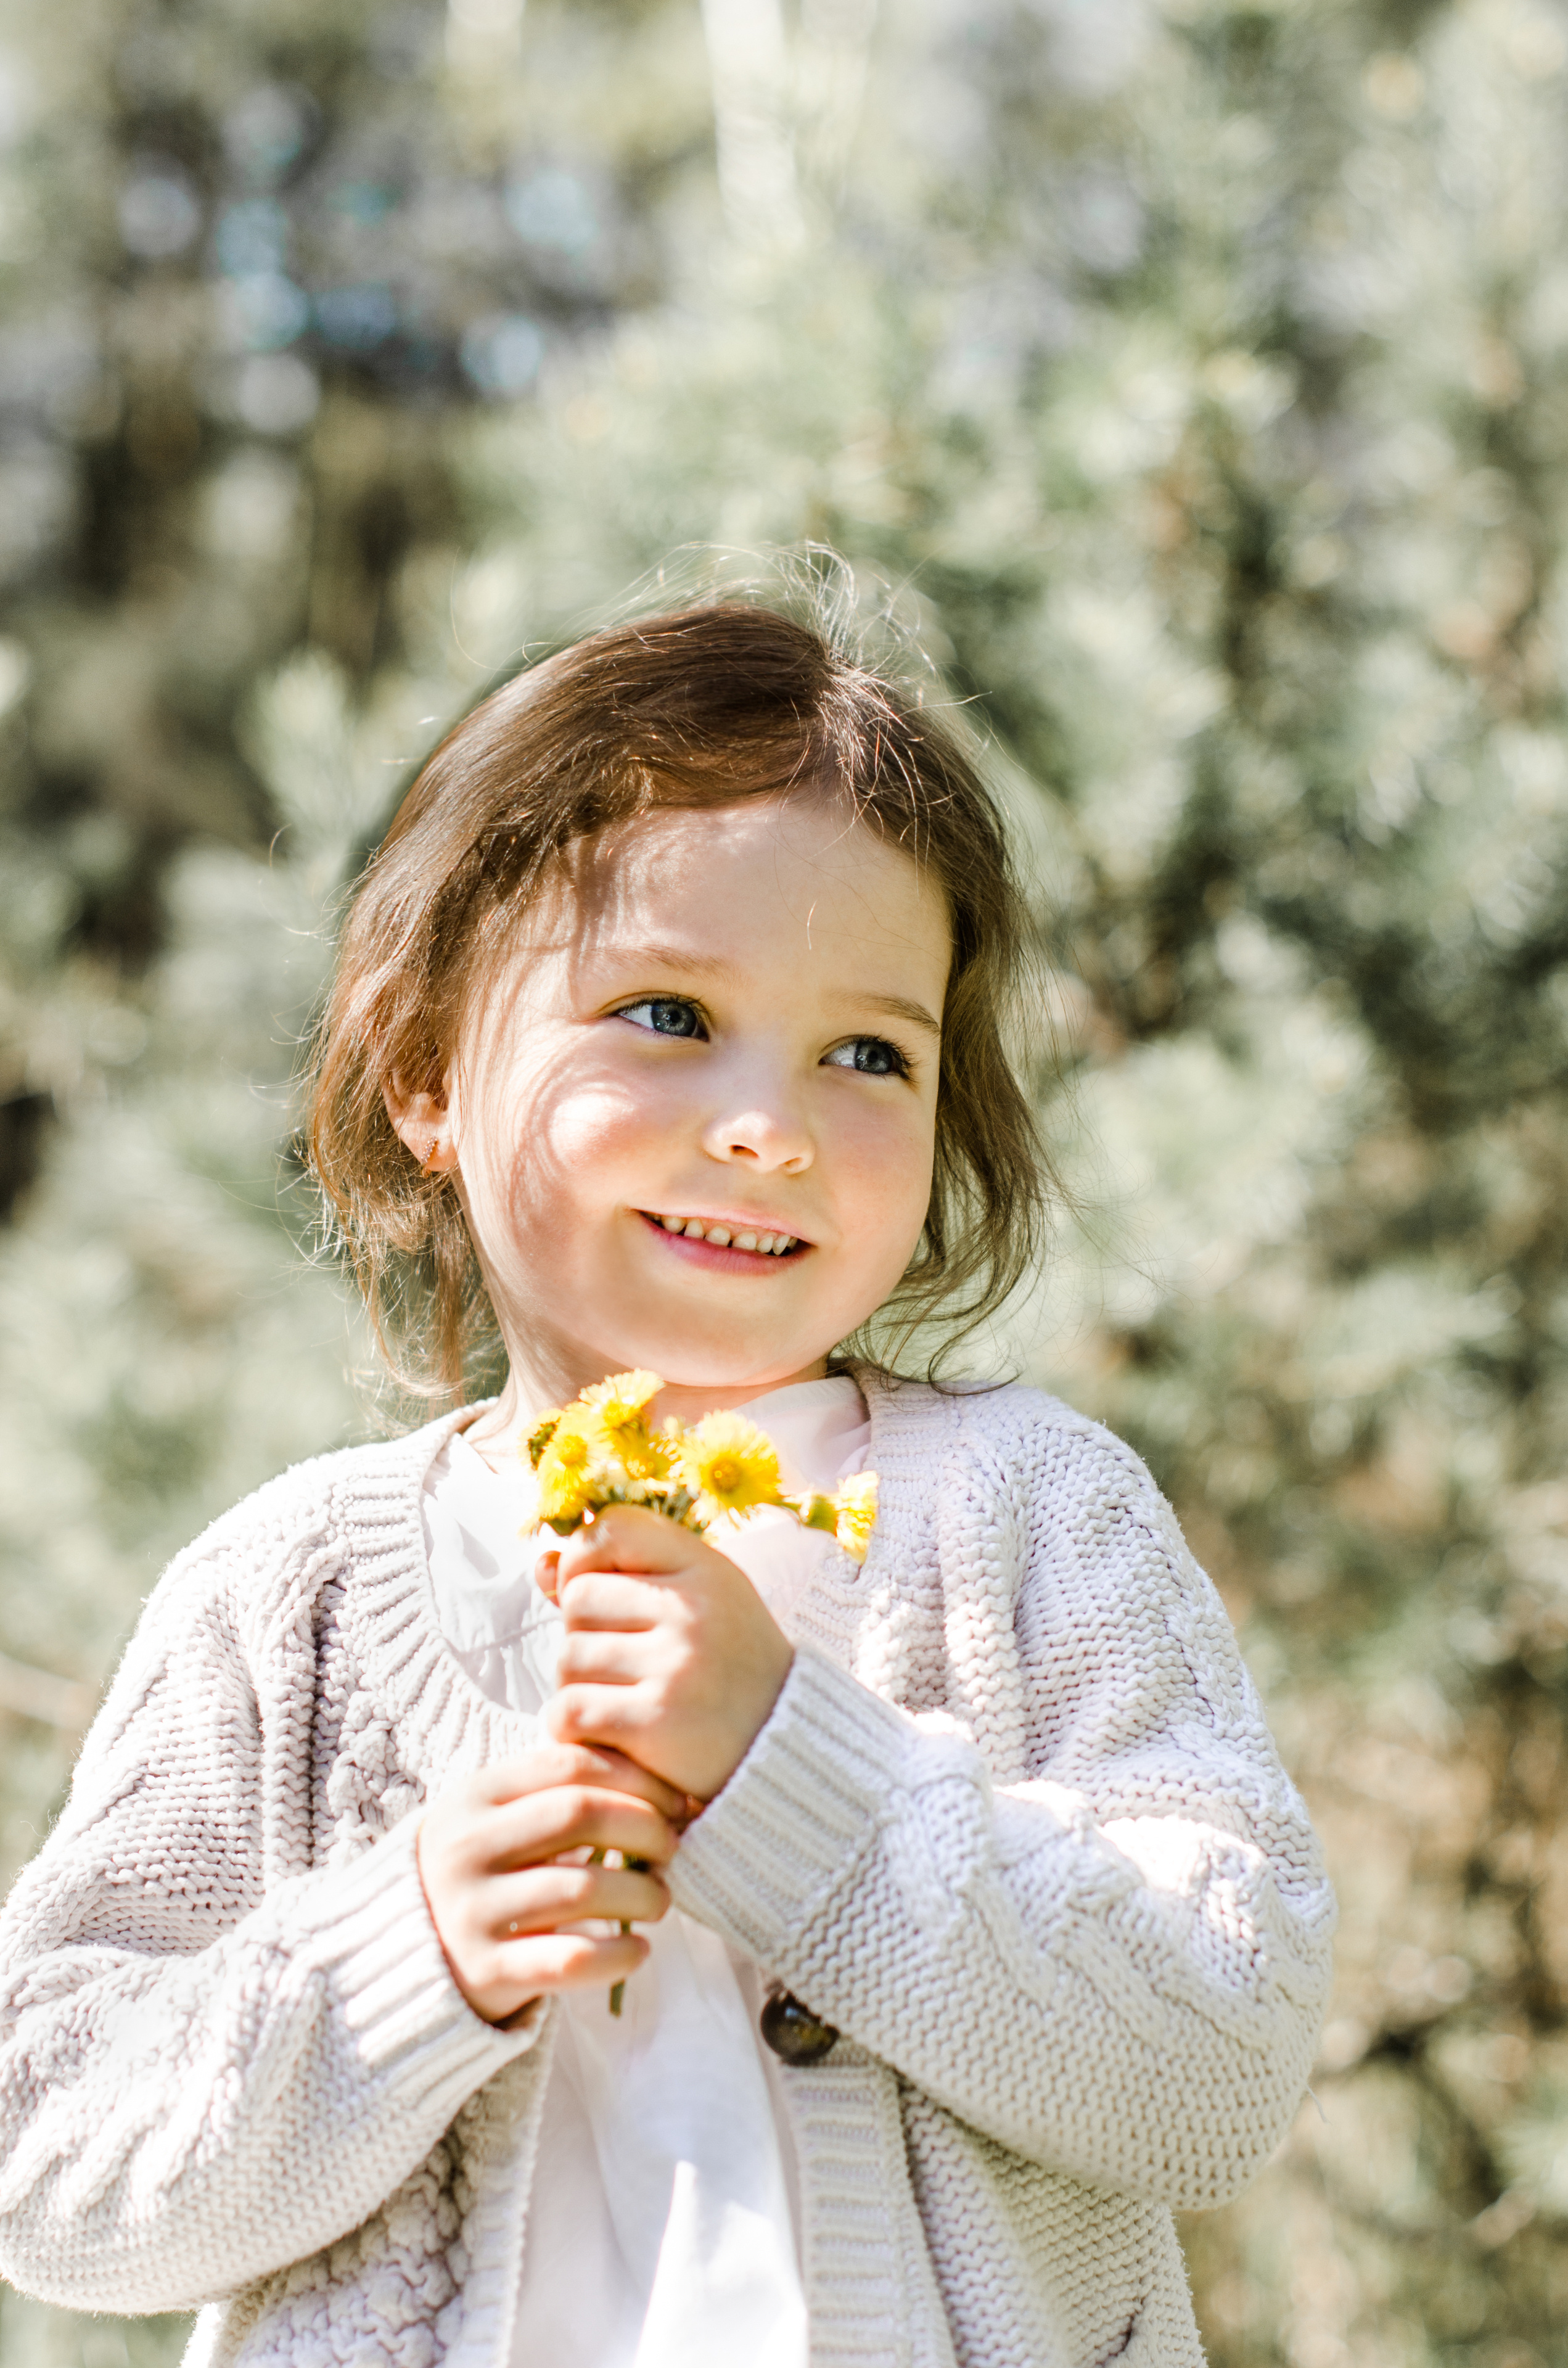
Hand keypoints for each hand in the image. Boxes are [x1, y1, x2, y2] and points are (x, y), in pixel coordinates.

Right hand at [416, 1744, 682, 2024]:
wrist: (401, 1955)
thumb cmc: (478, 1872)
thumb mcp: (493, 1818)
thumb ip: (552, 1792)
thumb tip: (654, 1789)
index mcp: (475, 1796)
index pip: (569, 1764)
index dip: (635, 1777)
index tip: (673, 1800)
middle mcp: (468, 1847)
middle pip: (579, 1815)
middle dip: (644, 1826)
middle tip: (671, 1846)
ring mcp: (472, 1910)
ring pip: (582, 1889)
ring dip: (640, 1892)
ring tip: (659, 1899)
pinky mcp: (486, 1971)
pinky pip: (569, 1960)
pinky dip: (617, 1955)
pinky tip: (639, 1950)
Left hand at [542, 1505, 794, 1801]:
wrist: (783, 1747)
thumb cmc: (727, 1667)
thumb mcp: (695, 1602)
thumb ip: (624, 1576)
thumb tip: (542, 1566)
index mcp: (705, 1570)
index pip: (612, 1528)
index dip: (585, 1559)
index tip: (600, 1596)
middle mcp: (691, 1611)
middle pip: (579, 1600)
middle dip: (584, 1634)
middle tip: (624, 1665)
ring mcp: (675, 1666)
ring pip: (568, 1658)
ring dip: (579, 1686)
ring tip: (623, 1701)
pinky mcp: (655, 1722)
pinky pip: (569, 1710)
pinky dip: (574, 1728)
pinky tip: (607, 1735)